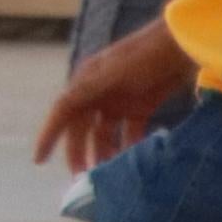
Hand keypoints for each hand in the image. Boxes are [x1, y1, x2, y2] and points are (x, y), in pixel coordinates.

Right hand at [33, 22, 193, 171]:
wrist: (182, 44)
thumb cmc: (144, 55)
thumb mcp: (111, 72)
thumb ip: (87, 89)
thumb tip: (58, 109)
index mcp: (86, 81)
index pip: (62, 112)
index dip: (49, 136)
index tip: (39, 160)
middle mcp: (98, 91)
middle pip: (82, 128)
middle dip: (79, 152)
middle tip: (82, 177)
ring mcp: (119, 99)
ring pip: (104, 133)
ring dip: (103, 152)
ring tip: (108, 174)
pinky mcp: (140, 105)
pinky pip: (128, 132)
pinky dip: (129, 146)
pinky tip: (133, 161)